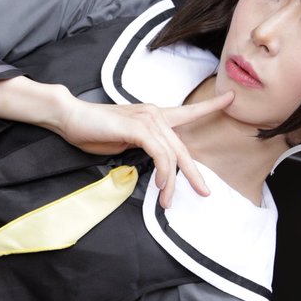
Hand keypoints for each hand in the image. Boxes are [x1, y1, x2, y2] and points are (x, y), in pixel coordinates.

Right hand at [49, 90, 234, 207]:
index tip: (230, 99)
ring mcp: (148, 119)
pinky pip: (161, 154)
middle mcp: (155, 114)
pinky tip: (159, 185)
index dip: (210, 106)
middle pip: (183, 148)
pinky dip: (163, 172)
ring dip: (171, 182)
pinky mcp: (139, 128)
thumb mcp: (122, 142)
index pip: (187, 111)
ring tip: (167, 201)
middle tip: (204, 192)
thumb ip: (141, 148)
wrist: (70, 117)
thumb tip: (152, 164)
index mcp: (153, 116)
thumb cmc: (91, 130)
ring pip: (172, 156)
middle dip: (195, 173)